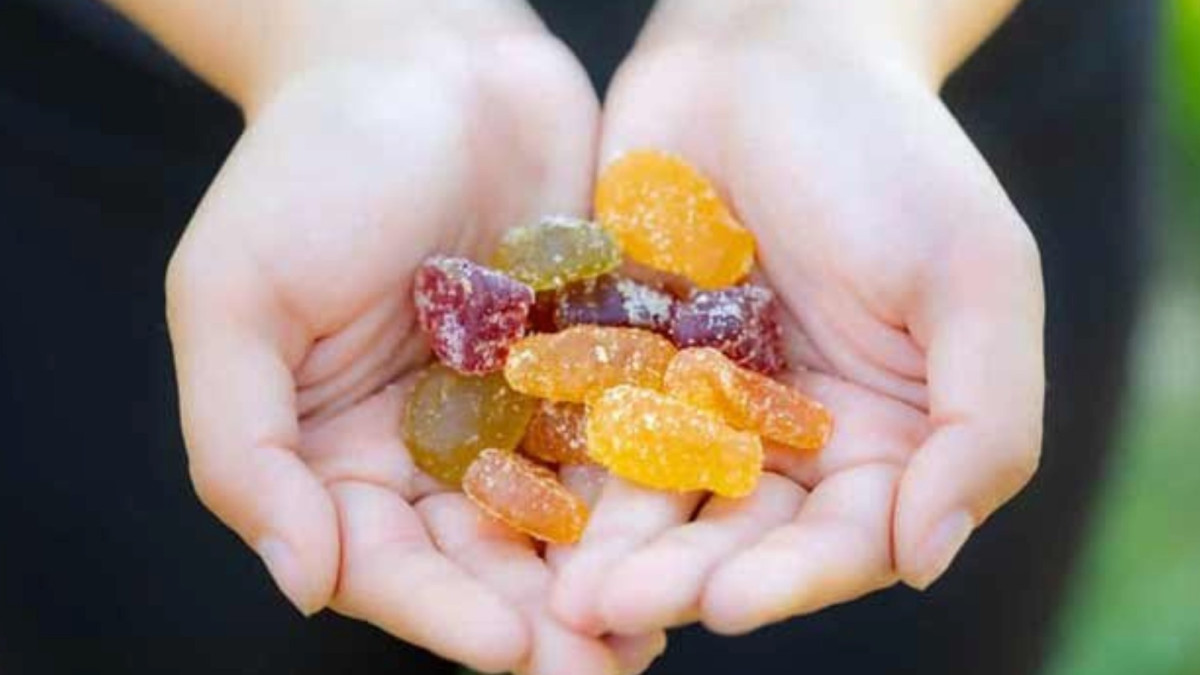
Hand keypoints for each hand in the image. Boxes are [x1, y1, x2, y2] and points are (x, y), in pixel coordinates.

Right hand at [165, 11, 662, 672]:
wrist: (424, 53)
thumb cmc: (310, 164)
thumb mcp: (234, 298)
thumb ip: (242, 447)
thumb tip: (298, 583)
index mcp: (335, 451)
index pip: (385, 563)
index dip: (443, 613)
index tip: (511, 647)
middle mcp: (427, 446)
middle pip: (484, 559)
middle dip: (541, 617)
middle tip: (606, 667)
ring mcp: (512, 407)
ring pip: (563, 515)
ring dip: (610, 571)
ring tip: (667, 622)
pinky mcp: (585, 359)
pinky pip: (621, 433)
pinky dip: (653, 481)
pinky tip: (700, 522)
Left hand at [550, 5, 1043, 636]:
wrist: (765, 54)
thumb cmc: (888, 153)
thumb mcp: (972, 274)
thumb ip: (982, 422)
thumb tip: (930, 555)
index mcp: (886, 437)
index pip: (845, 539)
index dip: (792, 580)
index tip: (729, 605)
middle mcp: (792, 439)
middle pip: (738, 536)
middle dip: (679, 576)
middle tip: (606, 611)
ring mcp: (701, 406)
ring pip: (655, 498)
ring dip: (609, 545)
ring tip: (559, 586)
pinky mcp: (625, 367)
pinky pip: (590, 427)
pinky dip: (559, 467)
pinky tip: (511, 503)